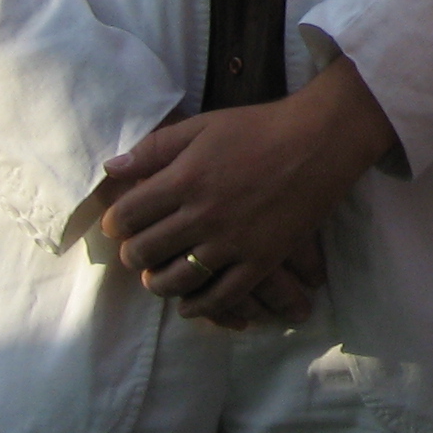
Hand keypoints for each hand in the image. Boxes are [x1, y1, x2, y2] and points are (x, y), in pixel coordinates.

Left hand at [97, 58, 398, 325]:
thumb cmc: (260, 127)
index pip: (126, 217)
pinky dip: (198, 306)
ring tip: (159, 275)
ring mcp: (233, 241)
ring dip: (157, 282)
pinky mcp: (261, 259)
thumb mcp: (203, 125)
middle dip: (134, 253)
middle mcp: (202, 214)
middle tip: (141, 249)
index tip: (121, 224)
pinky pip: (220, 297)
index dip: (116, 223)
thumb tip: (111, 169)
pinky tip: (189, 302)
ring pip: (174, 280)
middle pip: (144, 252)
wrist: (321, 139)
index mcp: (184, 179)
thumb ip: (154, 148)